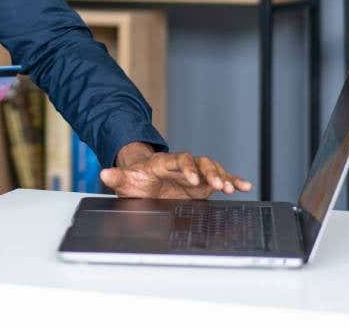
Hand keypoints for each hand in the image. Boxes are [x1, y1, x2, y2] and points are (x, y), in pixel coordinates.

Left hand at [100, 143, 252, 199]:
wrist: (144, 180)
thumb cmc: (136, 180)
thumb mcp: (125, 181)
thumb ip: (117, 177)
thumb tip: (103, 173)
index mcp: (165, 163)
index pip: (179, 160)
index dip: (187, 167)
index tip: (193, 179)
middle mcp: (183, 166)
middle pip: (201, 162)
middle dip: (210, 172)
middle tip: (218, 185)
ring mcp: (195, 173)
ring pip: (213, 169)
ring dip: (223, 177)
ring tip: (232, 188)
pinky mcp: (203, 182)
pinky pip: (220, 179)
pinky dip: (233, 181)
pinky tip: (245, 186)